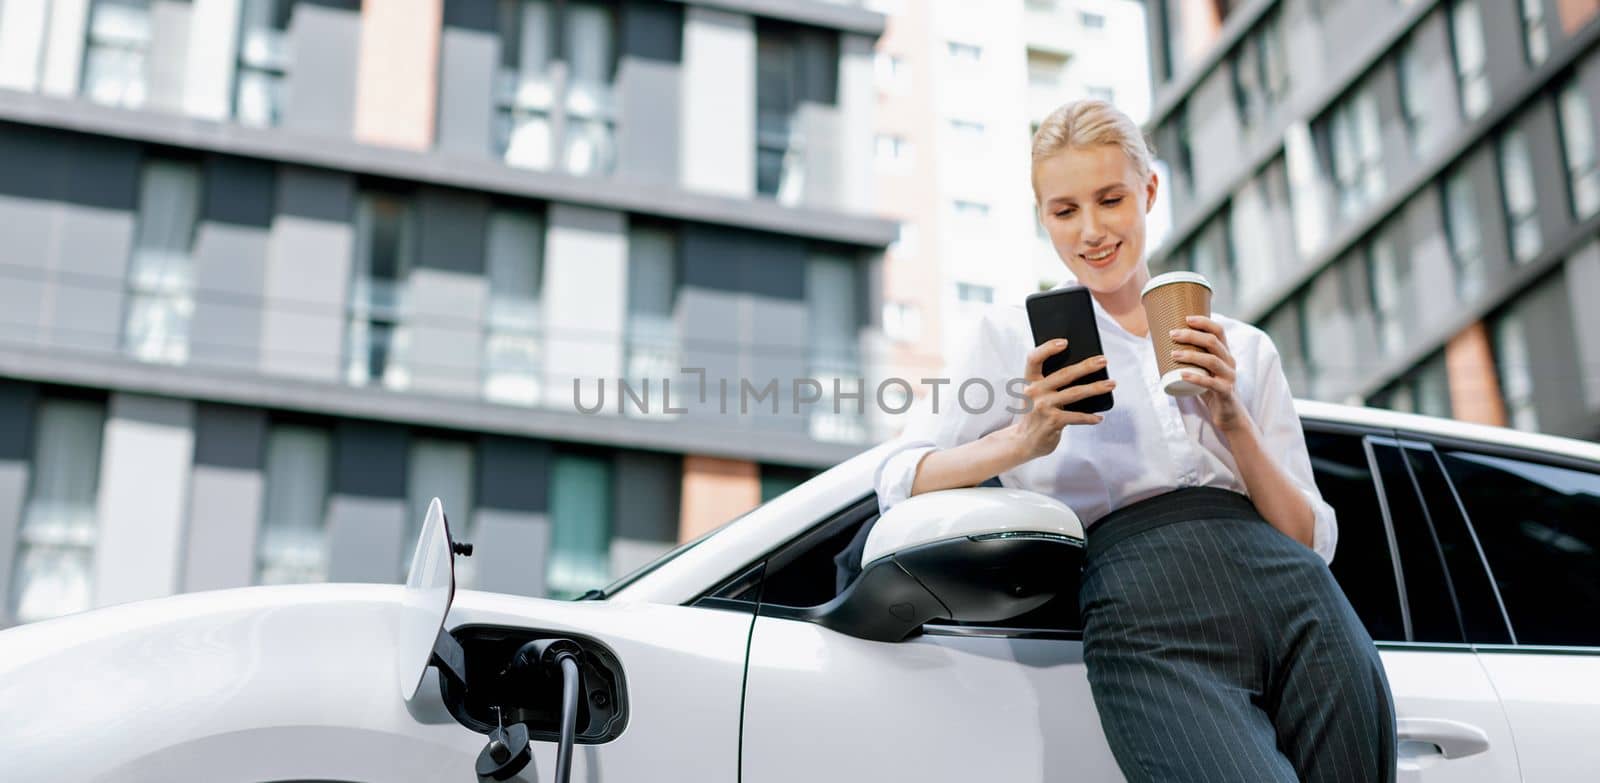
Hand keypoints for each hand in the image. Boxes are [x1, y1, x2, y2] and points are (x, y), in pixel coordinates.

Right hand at [1008, 339, 1114, 461]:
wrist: (1022, 442)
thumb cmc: (1034, 415)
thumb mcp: (1036, 396)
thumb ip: (1050, 384)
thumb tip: (1082, 372)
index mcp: (1029, 381)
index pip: (1034, 359)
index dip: (1048, 348)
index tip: (1065, 342)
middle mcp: (1034, 392)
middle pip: (1064, 374)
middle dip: (1086, 366)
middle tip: (1103, 360)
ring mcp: (1043, 406)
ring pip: (1075, 393)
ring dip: (1096, 388)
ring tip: (1111, 384)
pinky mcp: (1052, 421)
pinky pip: (1077, 416)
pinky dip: (1089, 418)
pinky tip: (1098, 418)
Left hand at [1170, 315, 1250, 434]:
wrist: (1228, 414)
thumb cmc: (1210, 389)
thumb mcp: (1203, 370)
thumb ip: (1191, 358)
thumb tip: (1162, 345)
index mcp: (1225, 353)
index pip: (1219, 331)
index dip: (1204, 322)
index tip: (1185, 318)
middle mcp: (1229, 362)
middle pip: (1213, 342)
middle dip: (1192, 335)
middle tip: (1172, 334)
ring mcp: (1229, 377)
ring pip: (1212, 360)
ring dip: (1191, 355)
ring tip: (1173, 353)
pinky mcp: (1226, 392)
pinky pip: (1211, 383)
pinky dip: (1195, 377)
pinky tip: (1182, 374)